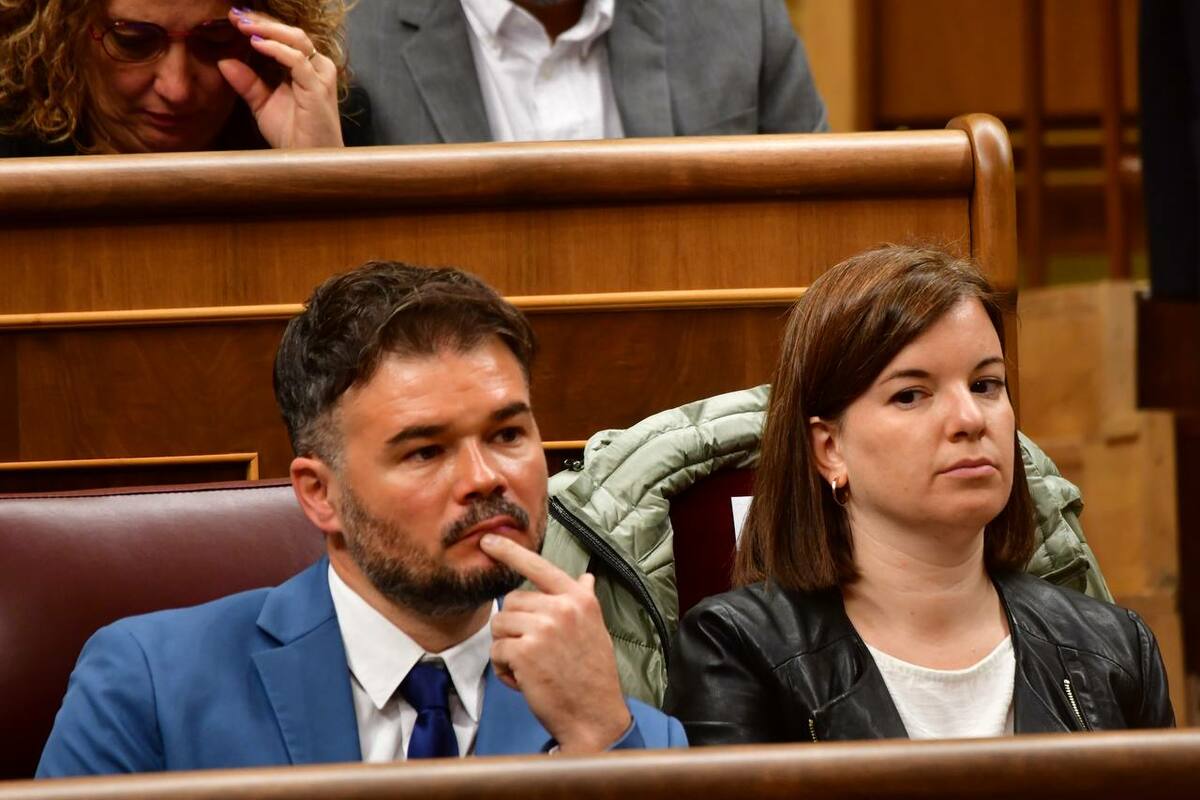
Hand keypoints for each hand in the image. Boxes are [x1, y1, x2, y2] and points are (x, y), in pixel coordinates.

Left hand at [219, 8, 342, 148]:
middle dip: (262, 21)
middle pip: (291, 32)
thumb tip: (223, 61)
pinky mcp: (318, 88)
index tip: (234, 18)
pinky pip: (296, 60)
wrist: (308, 162)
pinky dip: (275, 48)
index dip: (261, 25)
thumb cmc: (293, 135)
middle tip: (235, 14)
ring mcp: (320, 76)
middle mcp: (317, 67)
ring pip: (295, 40)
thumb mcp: (263, 104)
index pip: (284, 37)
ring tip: (243, 25)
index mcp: (306, 69)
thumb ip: (247, 82)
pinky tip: (256, 44)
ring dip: (267, 29)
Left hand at [479, 533, 632, 754]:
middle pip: (511, 602)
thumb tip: (585, 578)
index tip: (489, 540)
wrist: (595, 715)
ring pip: (500, 626)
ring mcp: (543, 628)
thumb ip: (583, 600)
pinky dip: (505, 669)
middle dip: (514, 627)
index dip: (510, 551)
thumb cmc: (593, 675)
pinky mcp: (525, 652)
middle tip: (535, 652)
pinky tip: (526, 680)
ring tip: (532, 666)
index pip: (539, 566)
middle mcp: (562, 608)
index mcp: (579, 599)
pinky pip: (497, 651)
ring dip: (508, 649)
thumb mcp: (595, 629)